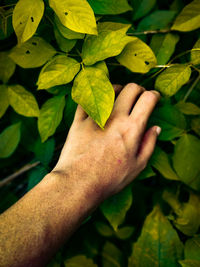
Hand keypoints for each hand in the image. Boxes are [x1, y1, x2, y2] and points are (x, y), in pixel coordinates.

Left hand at [52, 83, 160, 202]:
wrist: (78, 183)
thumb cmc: (109, 178)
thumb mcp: (137, 166)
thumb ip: (149, 144)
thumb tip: (156, 128)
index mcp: (132, 128)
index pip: (148, 99)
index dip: (154, 95)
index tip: (154, 98)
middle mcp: (114, 118)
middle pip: (130, 88)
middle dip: (138, 89)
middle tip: (138, 96)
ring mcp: (95, 117)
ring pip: (109, 89)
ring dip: (118, 89)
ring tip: (119, 96)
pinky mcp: (79, 120)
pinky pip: (88, 99)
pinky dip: (95, 97)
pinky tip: (99, 102)